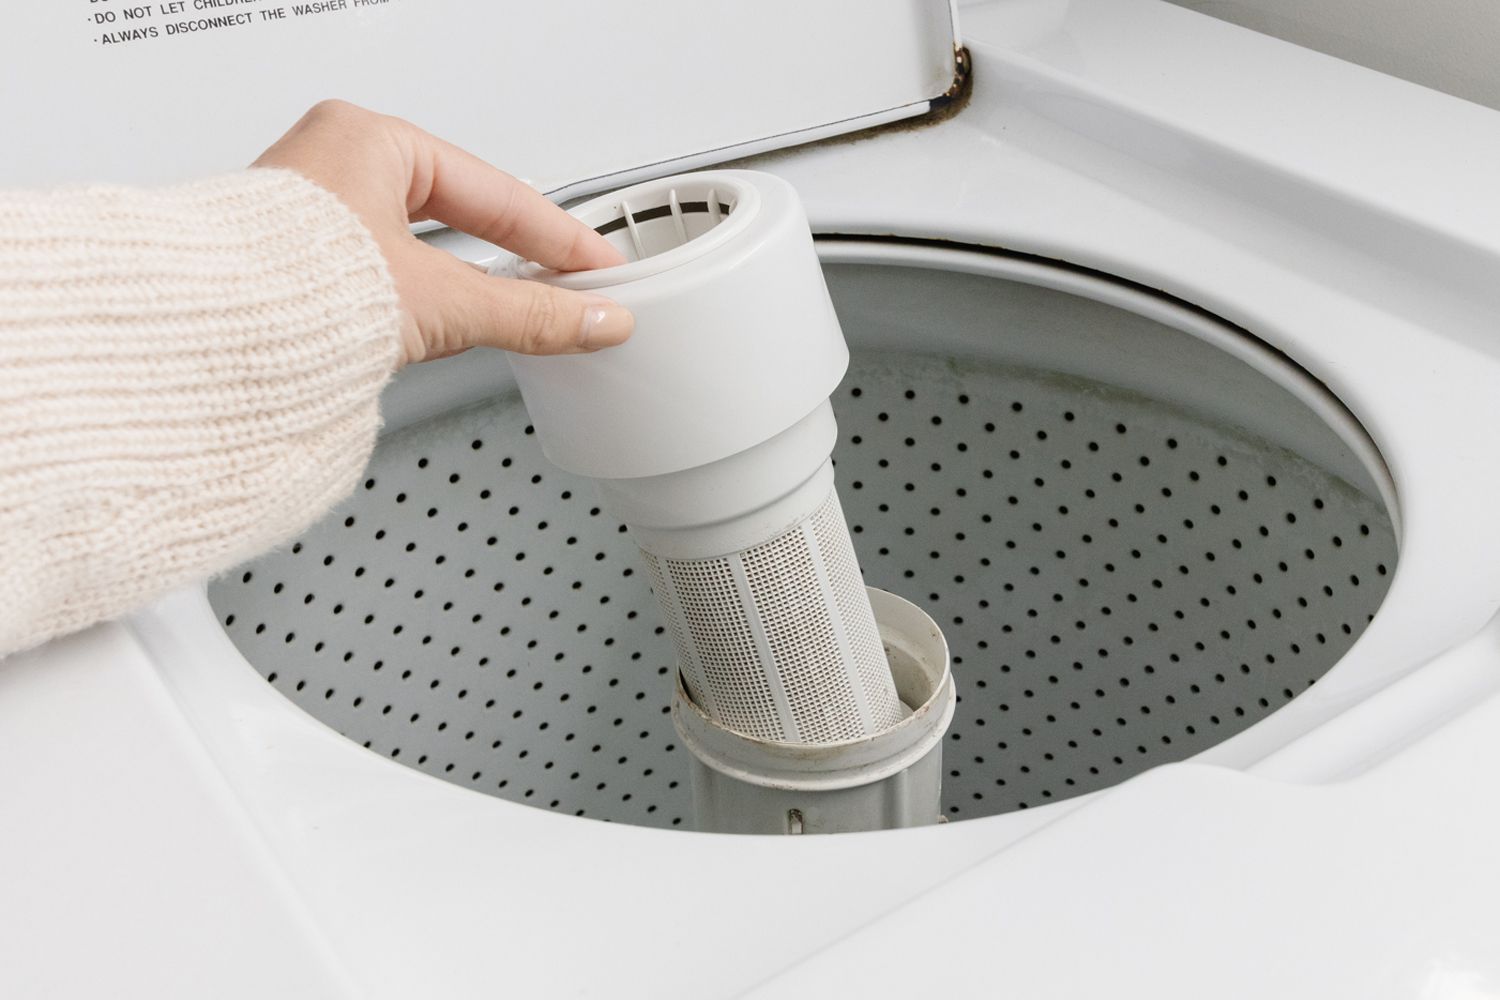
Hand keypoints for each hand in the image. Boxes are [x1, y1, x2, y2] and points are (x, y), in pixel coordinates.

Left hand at [254, 100, 631, 365]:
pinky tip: (450, 316)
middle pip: (460, 211)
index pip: (496, 192)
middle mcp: (334, 165)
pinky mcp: (297, 266)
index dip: (559, 238)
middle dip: (517, 251)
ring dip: (473, 277)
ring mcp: (312, 215)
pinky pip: (390, 271)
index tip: (598, 269)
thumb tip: (590, 321)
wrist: (205, 344)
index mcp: (369, 140)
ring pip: (422, 243)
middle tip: (569, 285)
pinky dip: (430, 293)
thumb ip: (529, 314)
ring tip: (518, 302)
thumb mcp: (441, 300)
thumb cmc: (283, 288)